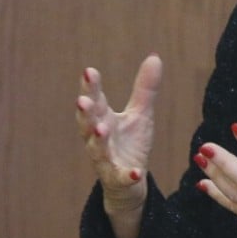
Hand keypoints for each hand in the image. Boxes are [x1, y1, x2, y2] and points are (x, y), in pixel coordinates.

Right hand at [76, 53, 160, 214]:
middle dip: (85, 112)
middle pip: (88, 124)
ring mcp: (106, 160)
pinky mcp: (118, 179)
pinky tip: (137, 172)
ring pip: (97, 150)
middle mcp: (99, 139)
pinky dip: (128, 175)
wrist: (130, 181)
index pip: (95, 100)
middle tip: (83, 100)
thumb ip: (144, 88)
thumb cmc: (130, 143)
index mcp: (103, 119)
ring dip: (97, 139)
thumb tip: (154, 55)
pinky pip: (122, 178)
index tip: (89, 71)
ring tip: (100, 128)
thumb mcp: (140, 113)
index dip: (91, 87)